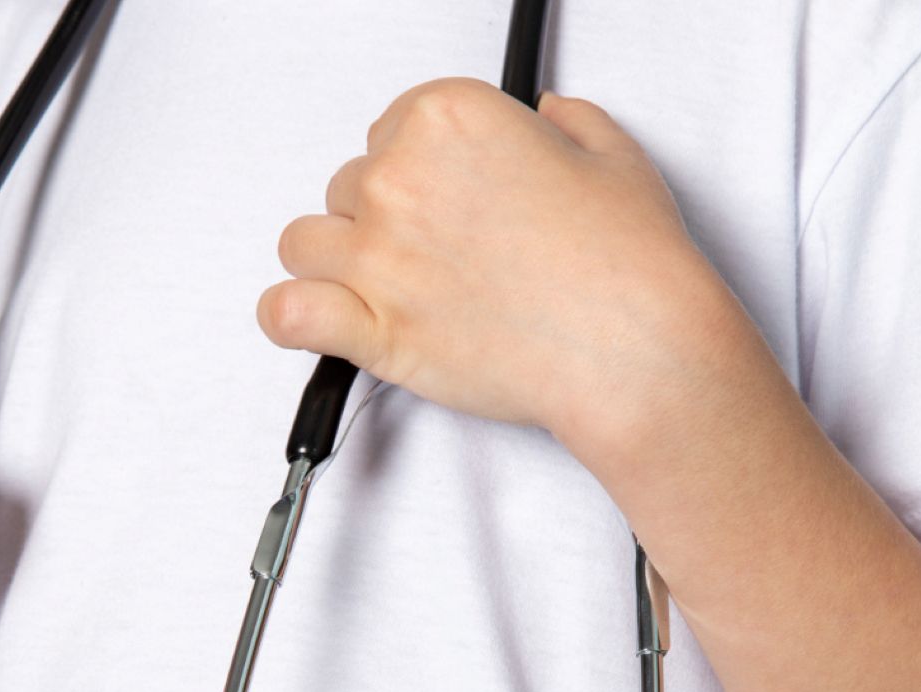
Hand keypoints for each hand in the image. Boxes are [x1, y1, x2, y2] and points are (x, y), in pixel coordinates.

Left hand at [260, 78, 747, 449]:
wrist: (633, 348)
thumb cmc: (627, 262)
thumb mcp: (612, 156)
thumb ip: (567, 123)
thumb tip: (548, 114)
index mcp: (447, 119)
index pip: (388, 131)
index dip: (416, 168)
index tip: (446, 196)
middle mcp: (401, 180)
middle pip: (348, 188)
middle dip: (383, 219)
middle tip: (435, 253)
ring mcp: (378, 257)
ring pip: (305, 243)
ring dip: (335, 261)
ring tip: (380, 286)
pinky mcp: (373, 329)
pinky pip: (287, 313)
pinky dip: (292, 317)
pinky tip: (317, 320)